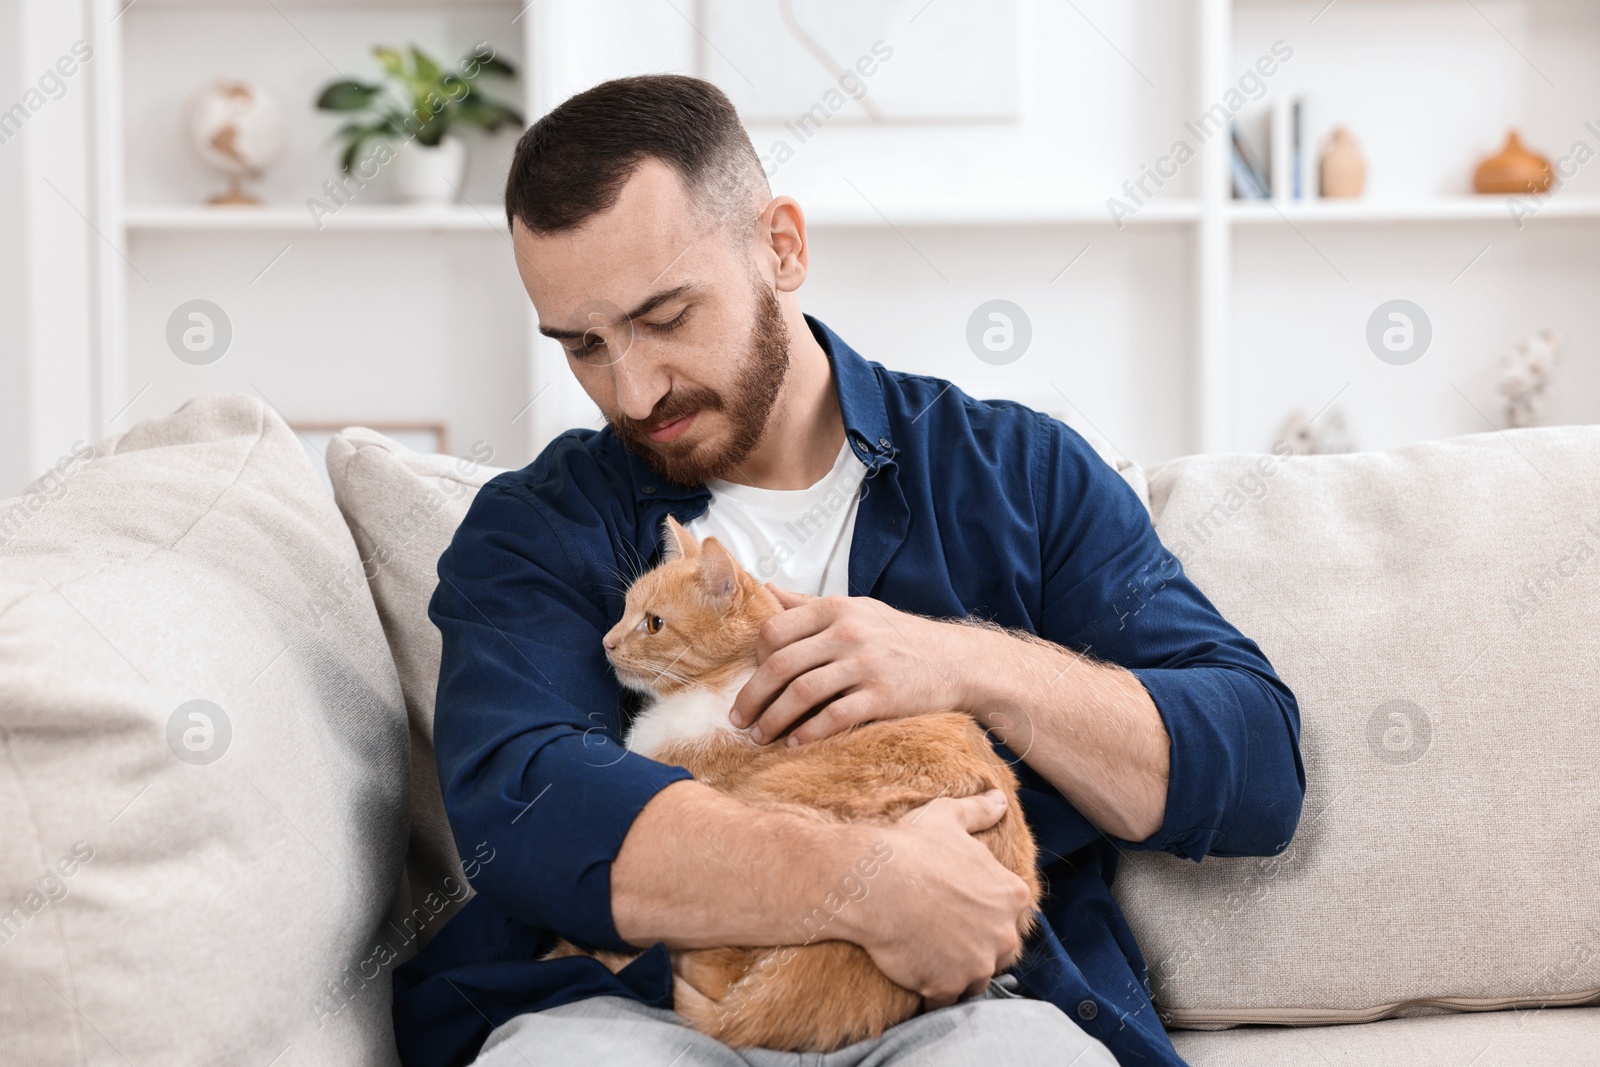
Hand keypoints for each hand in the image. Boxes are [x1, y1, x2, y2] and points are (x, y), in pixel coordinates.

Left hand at [729, 586, 965, 745]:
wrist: (956, 661)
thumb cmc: (899, 636)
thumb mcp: (857, 609)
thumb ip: (809, 604)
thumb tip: (766, 589)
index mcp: (836, 609)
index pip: (774, 630)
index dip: (754, 659)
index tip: (750, 681)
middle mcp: (848, 632)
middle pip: (780, 664)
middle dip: (752, 697)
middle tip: (739, 719)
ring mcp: (866, 664)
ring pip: (801, 693)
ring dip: (773, 720)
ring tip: (760, 737)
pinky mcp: (883, 696)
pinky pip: (833, 717)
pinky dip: (808, 733)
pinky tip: (796, 743)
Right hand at [832, 789, 1031, 1008]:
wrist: (876, 883)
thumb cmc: (912, 846)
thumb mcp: (948, 818)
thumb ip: (979, 811)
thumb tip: (999, 799)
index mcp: (1011, 894)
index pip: (1010, 913)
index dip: (984, 912)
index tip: (960, 909)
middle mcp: (1005, 933)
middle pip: (998, 948)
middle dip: (976, 944)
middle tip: (943, 934)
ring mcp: (978, 963)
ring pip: (975, 976)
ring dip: (957, 971)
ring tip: (930, 957)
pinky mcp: (949, 986)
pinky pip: (945, 999)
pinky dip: (932, 992)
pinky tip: (915, 977)